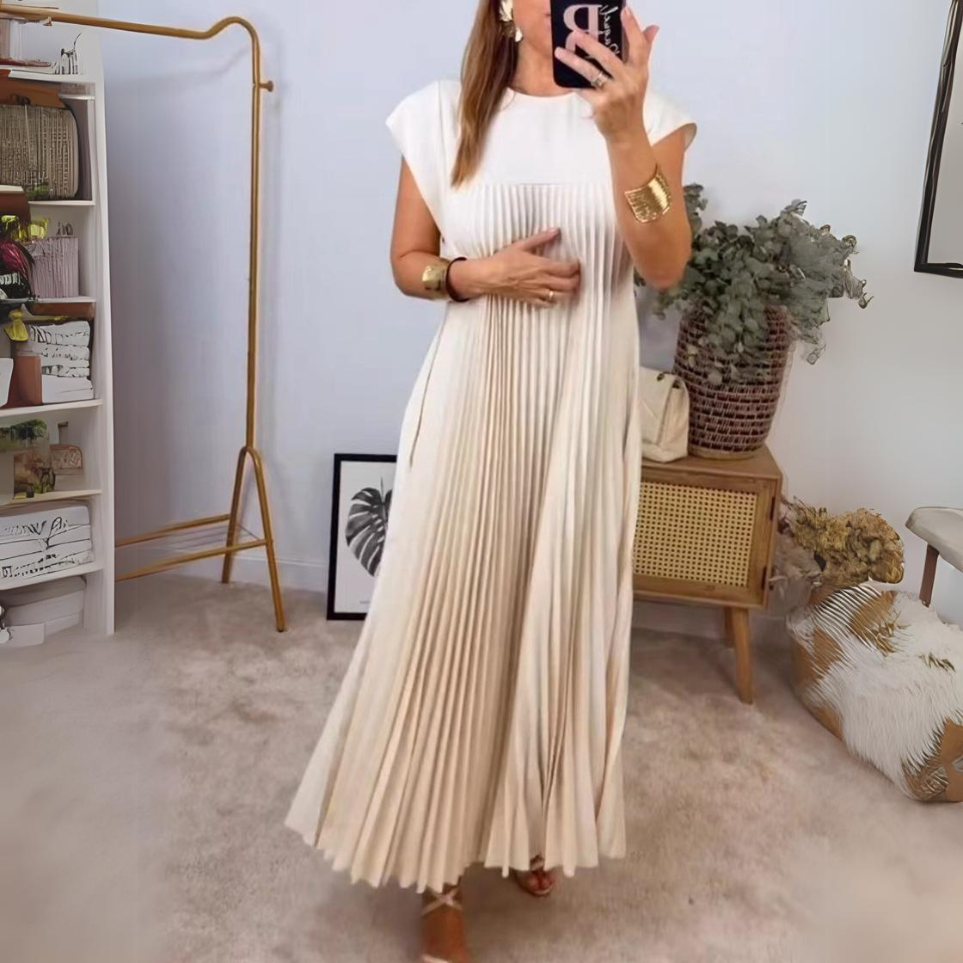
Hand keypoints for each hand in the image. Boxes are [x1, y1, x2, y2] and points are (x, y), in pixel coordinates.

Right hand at [452, 228, 580, 306]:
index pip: (567, 269)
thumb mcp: (522, 244)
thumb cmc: (503, 260)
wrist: (489, 276)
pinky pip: (548, 304)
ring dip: (569, 292)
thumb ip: (541, 238)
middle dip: (576, 280)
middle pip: (569, 284)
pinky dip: (554, 301)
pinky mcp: (530, 300)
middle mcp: (542, 281)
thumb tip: (556, 230)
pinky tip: (555, 296)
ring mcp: (537, 292)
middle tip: (577, 275)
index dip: (576, 267)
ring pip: (561, 296)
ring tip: (570, 286)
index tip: (576, 263)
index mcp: (542, 266)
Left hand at [553, 5, 658, 142]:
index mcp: (640, 72)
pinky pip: (584, 90)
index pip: (639, 45)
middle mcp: (629, 81)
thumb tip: (653, 28)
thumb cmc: (631, 102)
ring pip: (591, 72)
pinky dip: (574, 83)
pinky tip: (564, 77)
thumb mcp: (640, 78)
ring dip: (574, 61)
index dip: (632, 27)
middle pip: (608, 57)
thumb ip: (643, 52)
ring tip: (560, 52)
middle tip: (575, 33)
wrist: (626, 132)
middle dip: (590, 44)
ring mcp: (615, 94)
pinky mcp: (602, 105)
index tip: (624, 10)